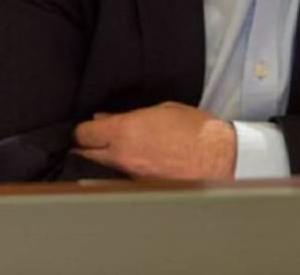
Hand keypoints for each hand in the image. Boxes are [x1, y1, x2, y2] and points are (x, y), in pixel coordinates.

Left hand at [73, 102, 236, 179]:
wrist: (219, 159)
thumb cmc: (196, 130)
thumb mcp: (162, 110)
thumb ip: (130, 115)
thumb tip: (106, 119)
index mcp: (126, 131)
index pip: (83, 134)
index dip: (80, 129)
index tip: (85, 127)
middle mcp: (123, 156)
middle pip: (84, 154)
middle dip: (83, 146)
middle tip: (88, 139)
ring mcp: (130, 176)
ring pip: (101, 168)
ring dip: (100, 159)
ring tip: (108, 149)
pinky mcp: (140, 188)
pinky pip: (119, 178)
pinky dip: (117, 171)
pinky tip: (128, 162)